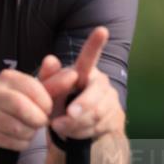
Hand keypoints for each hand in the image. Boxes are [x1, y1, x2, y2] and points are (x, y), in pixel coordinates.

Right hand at [0, 68, 52, 150]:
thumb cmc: (15, 104)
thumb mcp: (35, 91)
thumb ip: (54, 83)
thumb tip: (72, 76)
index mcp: (8, 77)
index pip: (33, 88)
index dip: (46, 103)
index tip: (48, 109)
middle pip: (21, 108)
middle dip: (37, 119)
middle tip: (41, 122)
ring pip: (16, 128)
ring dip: (29, 133)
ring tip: (29, 129)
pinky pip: (10, 141)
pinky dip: (21, 143)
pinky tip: (19, 137)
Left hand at [41, 27, 125, 142]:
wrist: (73, 132)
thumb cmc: (59, 106)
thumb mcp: (49, 94)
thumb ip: (47, 78)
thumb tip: (50, 59)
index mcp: (84, 72)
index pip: (90, 57)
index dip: (95, 44)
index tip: (102, 30)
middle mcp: (101, 82)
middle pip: (96, 94)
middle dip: (81, 107)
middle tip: (63, 119)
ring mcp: (111, 100)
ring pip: (97, 113)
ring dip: (76, 124)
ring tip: (60, 127)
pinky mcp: (116, 117)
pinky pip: (100, 127)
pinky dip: (83, 132)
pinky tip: (73, 133)